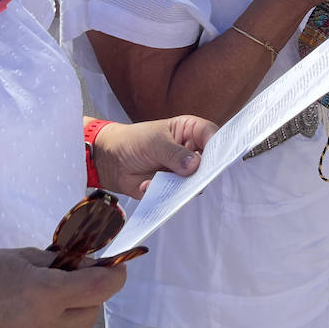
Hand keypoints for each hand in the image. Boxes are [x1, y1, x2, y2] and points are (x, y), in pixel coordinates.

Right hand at [0, 248, 122, 327]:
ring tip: (48, 311)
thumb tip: (87, 267)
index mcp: (44, 295)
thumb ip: (57, 264)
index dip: (114, 277)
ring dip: (71, 323)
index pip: (100, 289)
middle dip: (88, 298)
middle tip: (71, 287)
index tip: (114, 270)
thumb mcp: (19, 258)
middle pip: (90, 314)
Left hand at [92, 115, 215, 197]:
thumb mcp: (155, 142)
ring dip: (180, 185)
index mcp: (191, 131)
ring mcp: (183, 172)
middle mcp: (191, 152)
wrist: (110, 161)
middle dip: (202, 171)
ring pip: (195, 183)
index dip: (218, 146)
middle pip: (209, 163)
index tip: (215, 159)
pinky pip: (176, 195)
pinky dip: (162, 192)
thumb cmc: (133, 141)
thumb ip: (175, 154)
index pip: (212, 136)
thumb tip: (195, 165)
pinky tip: (145, 184)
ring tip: (162, 179)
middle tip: (191, 174)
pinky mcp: (173, 188)